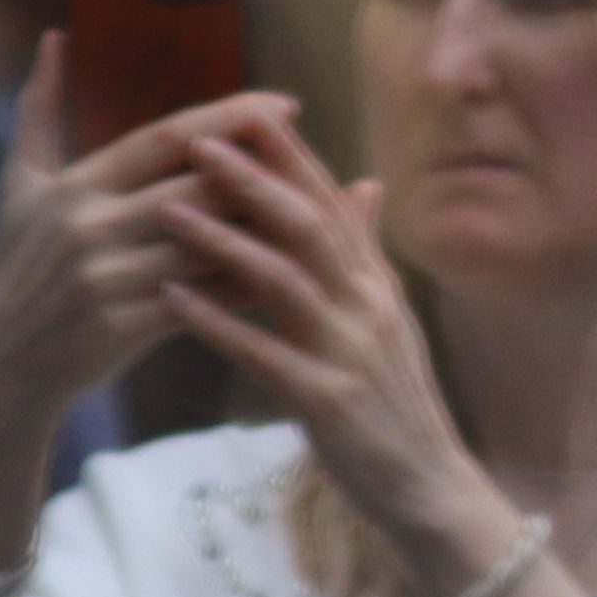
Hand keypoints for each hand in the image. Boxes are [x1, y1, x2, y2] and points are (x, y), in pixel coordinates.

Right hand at [0, 43, 297, 441]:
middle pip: (197, 186)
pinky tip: (292, 274)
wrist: (1, 363)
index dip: (230, 116)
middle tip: (320, 158)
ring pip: (208, 246)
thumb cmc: (18, 264)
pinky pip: (204, 300)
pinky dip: (247, 286)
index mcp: (75, 186)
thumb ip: (41, 109)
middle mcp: (89, 226)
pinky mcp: (121, 328)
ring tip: (323, 213)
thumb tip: (55, 36)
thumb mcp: (19, 186)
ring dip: (266, 230)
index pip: (166, 137)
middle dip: (263, 170)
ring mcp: (105, 279)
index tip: (287, 104)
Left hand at [160, 115, 523, 580]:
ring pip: (284, 282)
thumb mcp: (388, 317)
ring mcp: (350, 353)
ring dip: (224, 242)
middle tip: (196, 143)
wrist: (427, 485)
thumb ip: (366, 252)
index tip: (245, 110)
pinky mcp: (327, 402)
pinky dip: (218, 325)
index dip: (290, 155)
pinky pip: (265, 354)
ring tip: (170, 212)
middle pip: (307, 227)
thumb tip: (363, 183)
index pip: (332, 201)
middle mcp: (368, 307)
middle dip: (251, 181)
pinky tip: (174, 303)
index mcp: (376, 283)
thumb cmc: (394, 401)